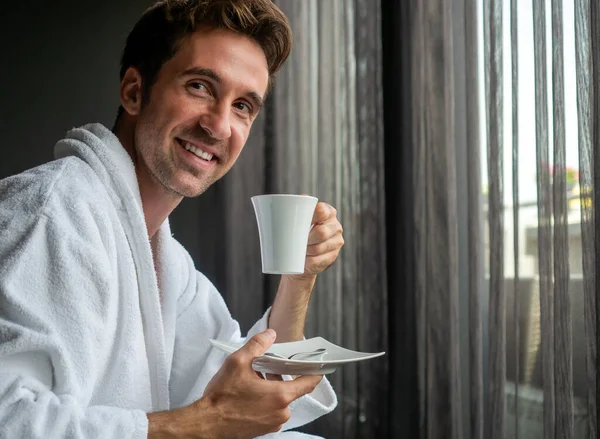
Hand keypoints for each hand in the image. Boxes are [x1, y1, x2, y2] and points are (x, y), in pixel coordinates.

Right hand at [148, 330, 322, 438]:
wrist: (206, 423)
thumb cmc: (221, 398)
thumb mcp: (238, 362)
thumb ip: (258, 345)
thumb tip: (270, 335)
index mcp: (280, 396)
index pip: (309, 382)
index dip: (315, 371)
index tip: (319, 364)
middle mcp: (281, 412)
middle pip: (291, 388)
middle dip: (279, 376)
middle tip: (263, 368)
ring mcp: (273, 423)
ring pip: (280, 399)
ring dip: (271, 388)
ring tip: (251, 382)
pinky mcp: (264, 429)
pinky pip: (271, 410)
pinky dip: (265, 400)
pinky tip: (249, 394)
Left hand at [300, 201, 343, 276]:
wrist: (302, 254)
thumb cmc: (299, 230)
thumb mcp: (298, 217)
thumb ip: (298, 205)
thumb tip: (296, 199)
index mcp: (329, 212)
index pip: (322, 211)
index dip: (311, 216)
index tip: (301, 222)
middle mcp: (336, 226)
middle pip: (322, 232)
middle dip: (307, 238)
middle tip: (296, 240)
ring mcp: (336, 242)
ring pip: (318, 248)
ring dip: (306, 251)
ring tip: (298, 250)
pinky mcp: (333, 256)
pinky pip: (318, 261)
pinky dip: (308, 261)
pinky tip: (304, 260)